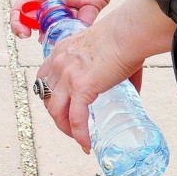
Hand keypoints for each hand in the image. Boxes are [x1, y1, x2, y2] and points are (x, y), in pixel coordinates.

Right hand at [11, 0, 132, 37]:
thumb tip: (53, 7)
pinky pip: (84, 22)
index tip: (24, 33)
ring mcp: (73, 3)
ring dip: (61, 33)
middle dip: (42, 31)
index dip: (19, 22)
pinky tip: (78, 31)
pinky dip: (80, 30)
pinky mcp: (91, 5)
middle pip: (42, 21)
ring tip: (62, 34)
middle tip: (47, 35)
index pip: (23, 8)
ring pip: (62, 25)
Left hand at [37, 22, 142, 153]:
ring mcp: (67, 77)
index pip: (44, 79)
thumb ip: (110, 69)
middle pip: (47, 99)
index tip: (61, 106)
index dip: (50, 96)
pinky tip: (87, 144)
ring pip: (56, 113)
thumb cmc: (125, 36)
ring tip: (79, 138)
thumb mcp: (104, 49)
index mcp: (61, 52)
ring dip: (66, 129)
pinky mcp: (81, 87)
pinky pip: (76, 119)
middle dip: (58, 116)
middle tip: (72, 127)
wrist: (129, 32)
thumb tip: (132, 92)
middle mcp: (58, 64)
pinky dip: (80, 134)